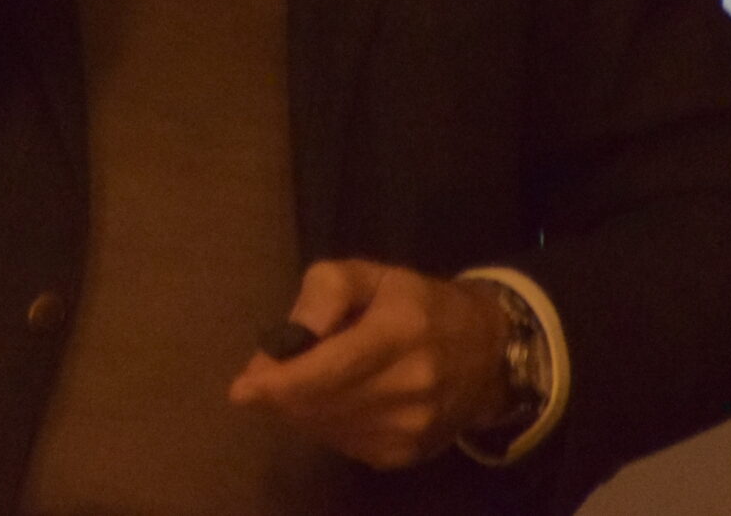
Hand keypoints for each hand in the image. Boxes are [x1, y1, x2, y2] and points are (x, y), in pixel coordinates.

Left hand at [227, 259, 515, 470]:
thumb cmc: (418, 304)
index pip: (326, 370)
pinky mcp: (406, 454)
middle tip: (265, 376)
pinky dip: (324, 423)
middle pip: (319, 404)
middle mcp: (409, 388)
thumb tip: (287, 341)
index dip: (277, 383)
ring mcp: (410, 429)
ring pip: (325, 428)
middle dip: (281, 394)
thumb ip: (324, 294)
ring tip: (306, 380)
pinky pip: (341, 443)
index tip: (241, 388)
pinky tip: (335, 399)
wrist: (489, 353)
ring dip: (300, 409)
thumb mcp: (372, 275)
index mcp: (400, 333)